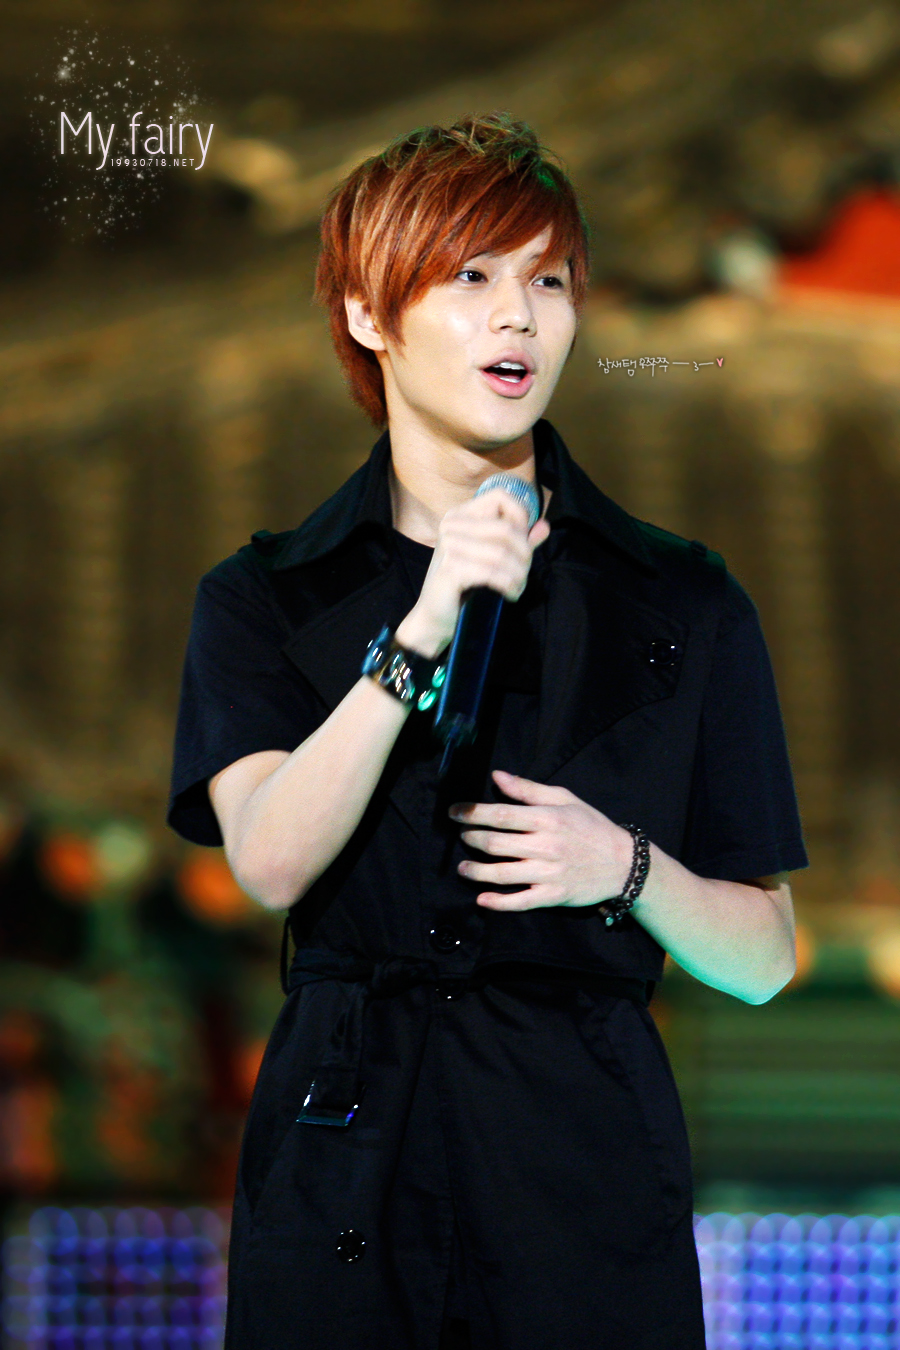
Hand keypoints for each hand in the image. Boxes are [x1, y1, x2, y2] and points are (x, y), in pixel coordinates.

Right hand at [395, 488, 549, 657]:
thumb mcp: (493, 558)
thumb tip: (544, 526)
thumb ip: (518, 540)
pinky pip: (492, 572)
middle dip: (524, 554)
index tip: (525, 543)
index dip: (521, 517)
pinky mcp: (450, 569)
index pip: (500, 497)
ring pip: (502, 553)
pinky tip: (510, 594)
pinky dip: (507, 585)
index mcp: (460, 515)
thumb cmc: (463, 586)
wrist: (434, 618)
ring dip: (518, 574)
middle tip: (524, 574)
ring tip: (517, 587)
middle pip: (506, 528)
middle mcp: (452, 525)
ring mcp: (448, 545)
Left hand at [449, 770, 633, 909]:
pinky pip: (520, 902)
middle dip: (472, 839)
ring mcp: (548, 873)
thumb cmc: (591, 827)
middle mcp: (545, 846)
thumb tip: (497, 776)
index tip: (454, 812)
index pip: (501, 815)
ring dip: (476, 871)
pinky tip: (482, 900)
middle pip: (495, 844)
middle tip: (463, 836)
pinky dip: (498, 903)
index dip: (472, 813)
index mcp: (547, 819)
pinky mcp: (553, 896)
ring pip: (502, 874)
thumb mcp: (565, 799)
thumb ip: (528, 789)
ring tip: (463, 868)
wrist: (623, 863)